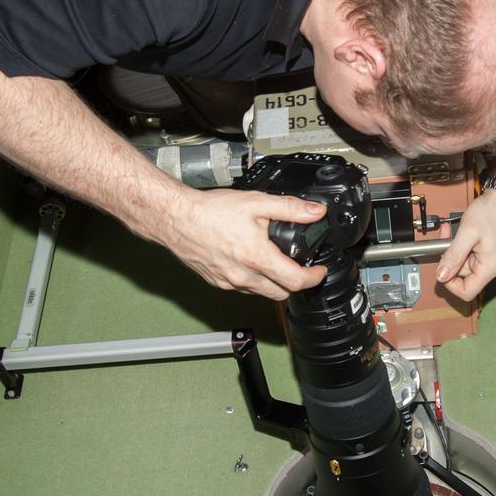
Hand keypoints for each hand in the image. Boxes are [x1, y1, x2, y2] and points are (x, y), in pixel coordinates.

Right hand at [164, 188, 328, 299]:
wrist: (176, 218)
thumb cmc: (210, 211)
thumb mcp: (257, 202)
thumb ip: (290, 208)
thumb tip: (315, 211)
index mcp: (257, 257)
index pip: (296, 281)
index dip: (314, 278)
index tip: (319, 271)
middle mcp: (243, 276)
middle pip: (282, 293)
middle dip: (296, 283)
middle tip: (301, 268)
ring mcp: (229, 282)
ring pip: (262, 293)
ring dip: (275, 283)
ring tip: (277, 264)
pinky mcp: (217, 282)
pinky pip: (243, 289)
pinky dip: (254, 281)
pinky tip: (252, 263)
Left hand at [434, 191, 495, 300]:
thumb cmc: (491, 211)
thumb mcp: (467, 234)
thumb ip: (453, 257)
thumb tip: (441, 276)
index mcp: (489, 268)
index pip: (466, 292)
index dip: (449, 283)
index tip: (442, 267)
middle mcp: (492, 268)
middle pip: (463, 277)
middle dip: (450, 259)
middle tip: (445, 239)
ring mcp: (491, 260)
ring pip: (464, 264)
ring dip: (454, 250)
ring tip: (453, 232)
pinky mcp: (489, 253)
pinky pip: (470, 255)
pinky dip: (462, 246)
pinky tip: (460, 233)